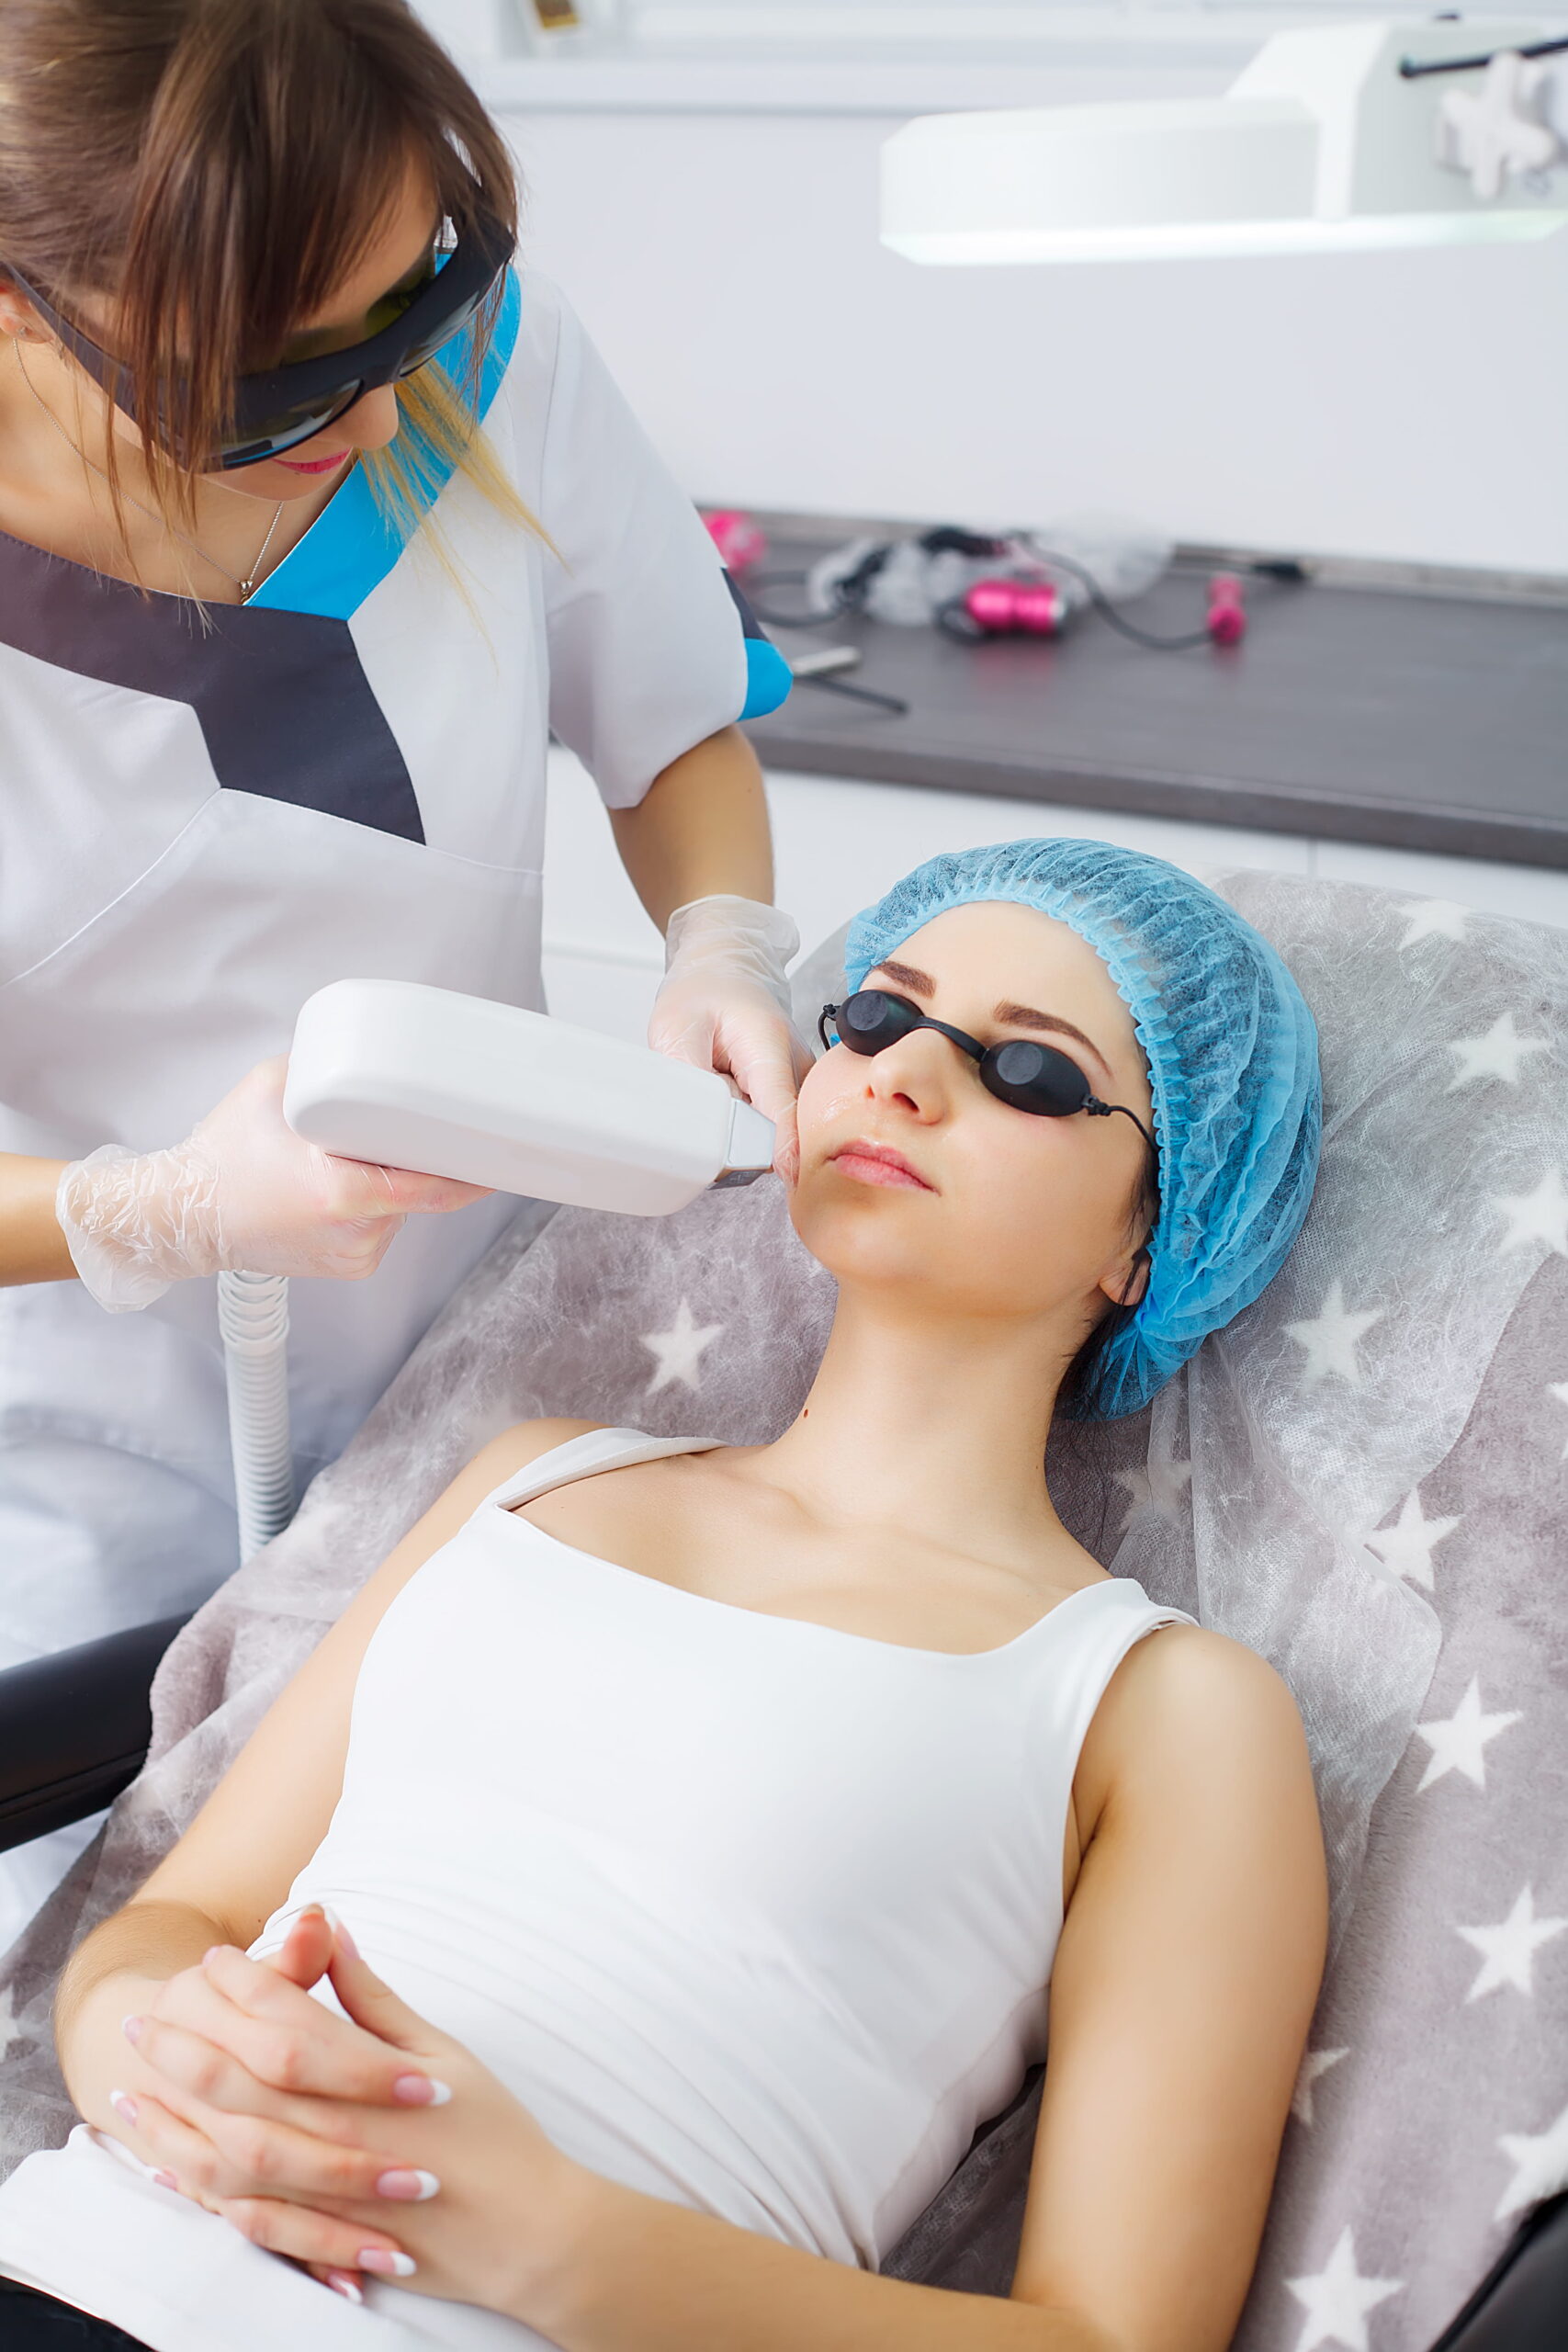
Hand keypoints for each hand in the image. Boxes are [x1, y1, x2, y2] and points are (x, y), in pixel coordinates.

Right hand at [56, 1056, 492, 1309]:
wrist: (185, 1216)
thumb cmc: (224, 1155)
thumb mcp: (273, 1088)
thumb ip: (322, 1063)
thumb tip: (365, 1040)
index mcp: (342, 1193)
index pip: (433, 1187)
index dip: (471, 1171)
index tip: (495, 1150)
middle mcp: (355, 1233)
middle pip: (419, 1191)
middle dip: (417, 1159)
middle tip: (409, 1128)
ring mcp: (354, 1255)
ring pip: (402, 1208)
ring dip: (393, 1181)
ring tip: (347, 1159)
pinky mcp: (350, 1266)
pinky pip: (383, 1225)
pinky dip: (376, 1203)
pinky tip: (341, 1185)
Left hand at [112, 1911, 586, 2323]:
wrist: (524, 2227)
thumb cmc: (491, 2130)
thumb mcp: (441, 2050)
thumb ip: (375, 1997)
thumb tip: (334, 1933)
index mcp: (364, 2076)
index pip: (282, 2015)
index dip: (242, 1982)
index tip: (216, 1957)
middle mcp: (332, 2131)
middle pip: (235, 2078)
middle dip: (183, 2041)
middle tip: (144, 2016)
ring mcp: (319, 2190)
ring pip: (220, 2149)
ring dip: (169, 2115)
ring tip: (129, 2087)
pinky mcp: (317, 2235)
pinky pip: (237, 2211)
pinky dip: (193, 2186)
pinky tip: (167, 2163)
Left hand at [648, 895, 812, 1185]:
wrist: (726, 968)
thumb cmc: (702, 994)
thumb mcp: (676, 1030)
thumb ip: (692, 1082)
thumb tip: (704, 1132)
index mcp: (770, 1047)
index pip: (783, 1116)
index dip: (779, 1155)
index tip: (775, 1180)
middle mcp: (798, 1067)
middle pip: (783, 1133)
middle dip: (744, 1143)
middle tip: (711, 1110)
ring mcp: (802, 1081)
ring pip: (779, 1132)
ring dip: (746, 1133)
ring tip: (722, 1095)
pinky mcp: (797, 1091)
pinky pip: (776, 1125)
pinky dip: (750, 1125)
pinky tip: (734, 1101)